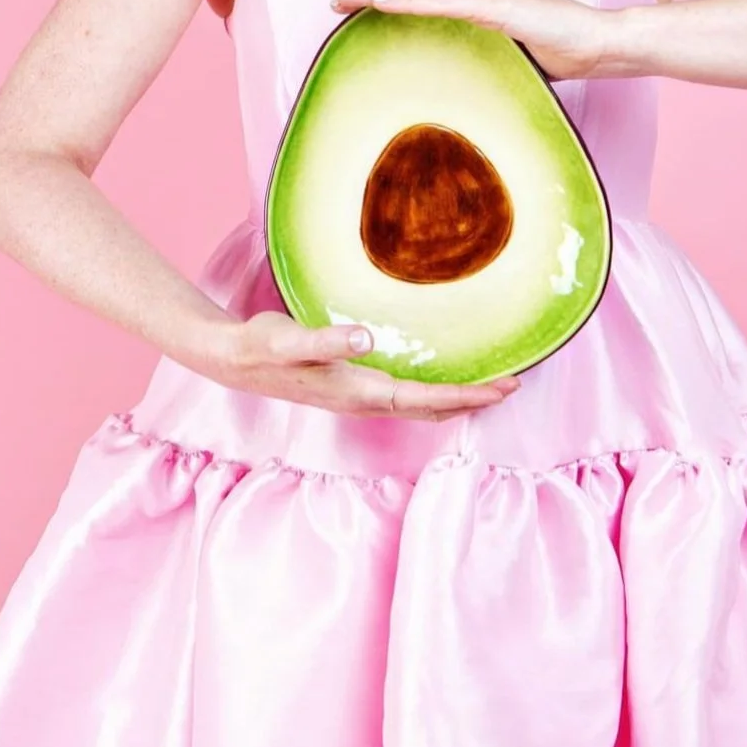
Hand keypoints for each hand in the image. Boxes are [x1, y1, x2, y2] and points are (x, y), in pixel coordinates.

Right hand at [205, 311, 522, 420]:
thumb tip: (364, 338)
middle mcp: (362, 400)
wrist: (232, 361)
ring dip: (456, 398)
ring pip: (418, 406)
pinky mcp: (351, 389)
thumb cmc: (261, 347)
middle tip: (514, 386)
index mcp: (356, 391)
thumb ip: (325, 339)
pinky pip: (404, 397)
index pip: (423, 399)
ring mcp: (357, 398)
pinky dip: (432, 393)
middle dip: (472, 400)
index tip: (501, 389)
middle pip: (429, 408)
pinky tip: (439, 383)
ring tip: (490, 388)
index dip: (464, 396)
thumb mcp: (288, 339)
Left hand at [330, 0, 609, 80]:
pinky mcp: (498, 2)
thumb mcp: (505, 39)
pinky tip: (381, 4)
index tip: (352, 1)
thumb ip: (475, 38)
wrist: (599, 43)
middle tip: (335, 0)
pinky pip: (443, 0)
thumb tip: (448, 61)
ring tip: (345, 1)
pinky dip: (409, 0)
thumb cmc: (556, 46)